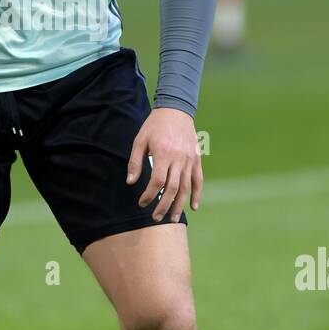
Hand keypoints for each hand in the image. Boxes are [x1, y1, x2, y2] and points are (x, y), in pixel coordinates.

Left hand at [126, 108, 202, 222]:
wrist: (176, 110)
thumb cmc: (155, 125)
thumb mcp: (140, 140)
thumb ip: (135, 162)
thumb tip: (130, 182)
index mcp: (163, 154)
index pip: (157, 181)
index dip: (150, 195)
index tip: (142, 202)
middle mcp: (179, 159)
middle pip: (172, 188)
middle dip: (163, 205)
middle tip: (155, 218)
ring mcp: (190, 160)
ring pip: (186, 187)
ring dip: (179, 205)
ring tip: (173, 218)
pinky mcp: (196, 159)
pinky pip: (198, 180)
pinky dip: (196, 194)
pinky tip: (193, 207)